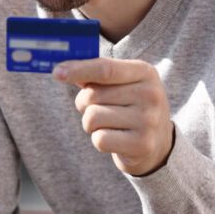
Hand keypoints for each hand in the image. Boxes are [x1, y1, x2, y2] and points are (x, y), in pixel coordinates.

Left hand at [55, 58, 174, 175]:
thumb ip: (95, 75)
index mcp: (144, 72)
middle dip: (85, 104)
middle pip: (92, 95)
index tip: (56, 72)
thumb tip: (62, 70)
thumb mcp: (121, 84)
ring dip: (91, 124)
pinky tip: (115, 139)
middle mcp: (150, 94)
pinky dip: (99, 140)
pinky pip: (99, 140)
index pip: (105, 69)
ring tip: (109, 124)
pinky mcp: (142, 145)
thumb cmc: (129, 106)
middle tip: (101, 109)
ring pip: (92, 118)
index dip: (78, 70)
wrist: (157, 143)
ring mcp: (148, 120)